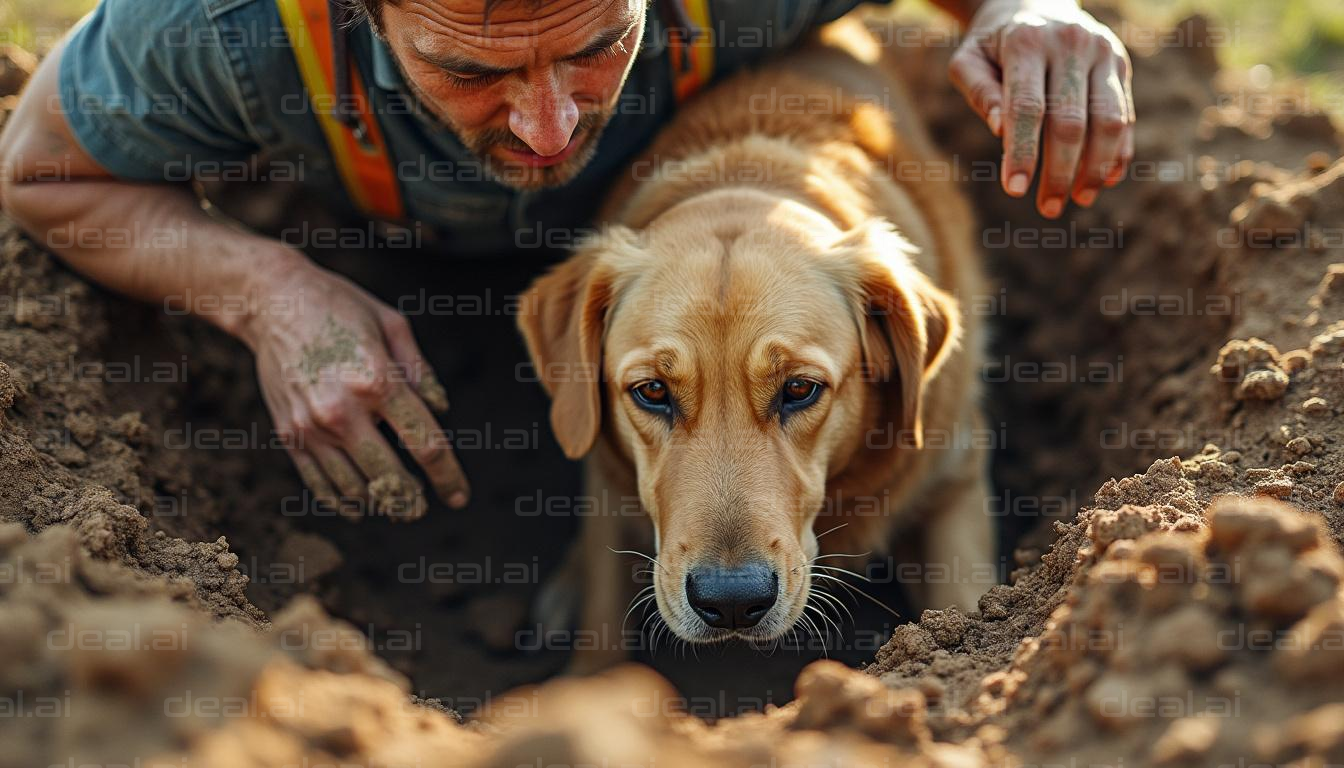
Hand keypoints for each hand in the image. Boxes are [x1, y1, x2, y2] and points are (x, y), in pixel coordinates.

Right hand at [240, 257, 468, 518]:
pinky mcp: (288, 433)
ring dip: (378, 504)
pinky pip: (318, 482)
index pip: (426, 445)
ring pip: (353, 488)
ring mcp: (311, 426)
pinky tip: (358, 507)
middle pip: (389, 478)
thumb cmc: (340, 307)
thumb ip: (421, 373)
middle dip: (411, 502)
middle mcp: (342, 411)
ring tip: (396, 507)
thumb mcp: (393, 325)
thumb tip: (441, 412)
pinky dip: (341, 501)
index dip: (448, 477)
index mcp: (378, 382)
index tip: (459, 497)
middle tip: (421, 509)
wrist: (272, 301)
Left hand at [949, 0, 1134, 216]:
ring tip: (1080, 199)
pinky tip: (1103, 180)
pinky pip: (1126, 115)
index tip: (1015, 190)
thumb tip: (1001, 129)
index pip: (1028, 108)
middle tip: (1047, 209)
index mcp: (1028, 42)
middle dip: (1060, 171)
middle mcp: (1072, 44)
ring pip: (1111, 121)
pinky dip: (1119, 152)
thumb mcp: (968, 59)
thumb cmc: (993, 43)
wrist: (1035, 0)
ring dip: (1096, 168)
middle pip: (1072, 121)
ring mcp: (1103, 52)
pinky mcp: (1121, 64)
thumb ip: (979, 91)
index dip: (1022, 152)